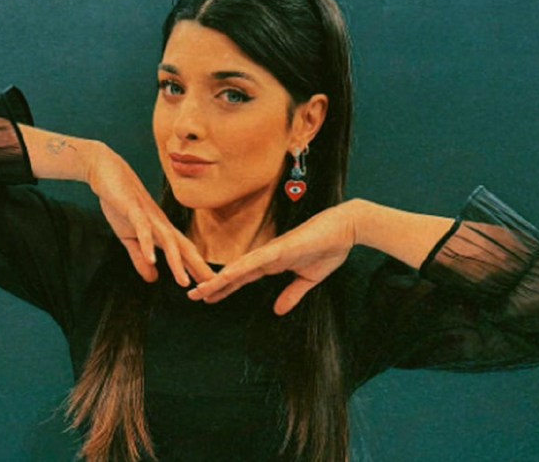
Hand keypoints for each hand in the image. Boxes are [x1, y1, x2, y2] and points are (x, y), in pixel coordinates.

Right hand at [87, 143, 212, 285]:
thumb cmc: (120, 203)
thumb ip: (140, 257)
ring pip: (167, 241)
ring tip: (183, 282)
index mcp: (161, 230)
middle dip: (197, 267)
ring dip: (176, 262)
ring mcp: (149, 216)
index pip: (184, 252)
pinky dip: (147, 245)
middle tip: (211, 287)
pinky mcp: (133, 209)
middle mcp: (161, 224)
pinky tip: (152, 260)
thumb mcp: (128, 237)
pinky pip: (143, 229)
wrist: (106, 171)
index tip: (210, 286)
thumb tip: (153, 278)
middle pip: (184, 247)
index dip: (197, 269)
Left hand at [187, 202, 358, 314]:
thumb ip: (292, 294)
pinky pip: (257, 260)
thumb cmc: (329, 248)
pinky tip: (226, 276)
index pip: (242, 278)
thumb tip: (278, 310)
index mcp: (272, 263)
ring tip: (201, 290)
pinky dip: (241, 268)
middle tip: (192, 296)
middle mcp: (267, 256)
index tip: (207, 297)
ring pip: (240, 267)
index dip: (224, 288)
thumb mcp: (309, 280)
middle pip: (235, 273)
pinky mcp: (282, 248)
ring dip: (220, 279)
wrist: (346, 228)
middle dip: (214, 285)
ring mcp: (272, 251)